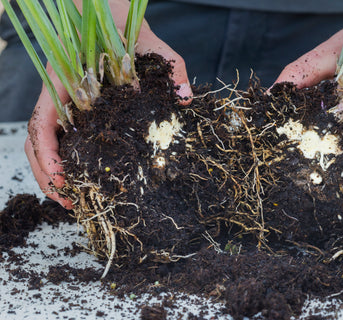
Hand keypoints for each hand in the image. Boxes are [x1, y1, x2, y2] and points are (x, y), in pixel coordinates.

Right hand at [25, 2, 191, 207]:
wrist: (111, 13)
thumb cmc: (124, 24)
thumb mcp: (151, 44)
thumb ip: (171, 68)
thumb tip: (186, 99)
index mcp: (65, 81)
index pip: (42, 123)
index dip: (48, 155)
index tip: (63, 179)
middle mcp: (60, 96)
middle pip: (37, 142)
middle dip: (48, 175)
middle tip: (69, 203)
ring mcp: (66, 104)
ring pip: (46, 144)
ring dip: (53, 174)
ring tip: (72, 200)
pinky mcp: (78, 109)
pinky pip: (64, 138)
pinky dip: (67, 161)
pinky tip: (82, 177)